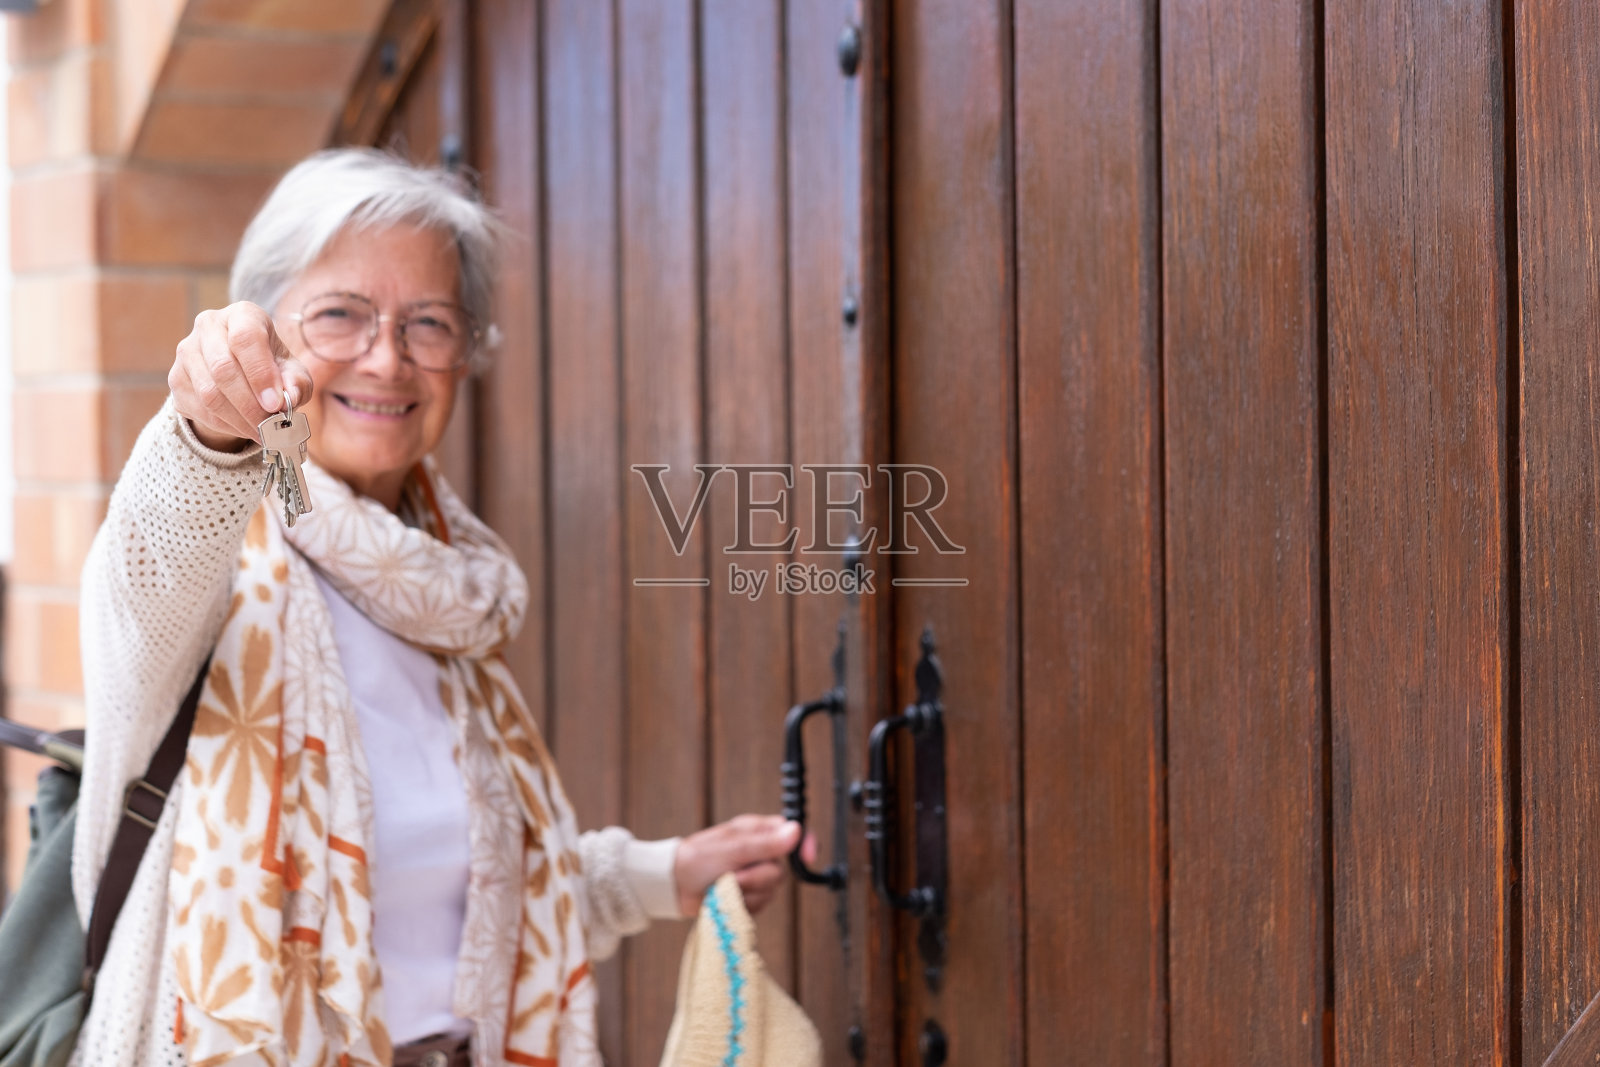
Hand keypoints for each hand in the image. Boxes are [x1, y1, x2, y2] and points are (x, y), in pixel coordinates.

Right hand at [170, 301, 314, 451]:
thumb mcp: (292, 371)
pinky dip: (225, 425)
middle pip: (223, 368)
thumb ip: (296, 383)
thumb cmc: (271, 367)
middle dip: (250, 404)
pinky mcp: (176, 378)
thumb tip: (289, 398)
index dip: (261, 373)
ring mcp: (187, 351)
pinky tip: (244, 429)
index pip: (246, 338)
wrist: (239, 373)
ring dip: (239, 419)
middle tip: (271, 426)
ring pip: (209, 392)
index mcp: (242, 315)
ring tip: (262, 432)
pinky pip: (199, 408)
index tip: (276, 404)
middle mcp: (209, 326)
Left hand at [672, 814, 816, 917]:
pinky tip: (726, 899)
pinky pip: (759, 905)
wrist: (673, 886)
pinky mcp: (747, 896)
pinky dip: (742, 905)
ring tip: (724, 887)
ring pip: (770, 891)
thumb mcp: (732, 848)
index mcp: (757, 831)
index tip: (807, 857)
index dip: (805, 844)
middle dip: (756, 878)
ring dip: (746, 893)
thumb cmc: (696, 858)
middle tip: (733, 876)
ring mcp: (753, 875)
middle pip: (780, 871)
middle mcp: (759, 852)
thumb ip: (765, 843)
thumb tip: (796, 831)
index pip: (793, 833)